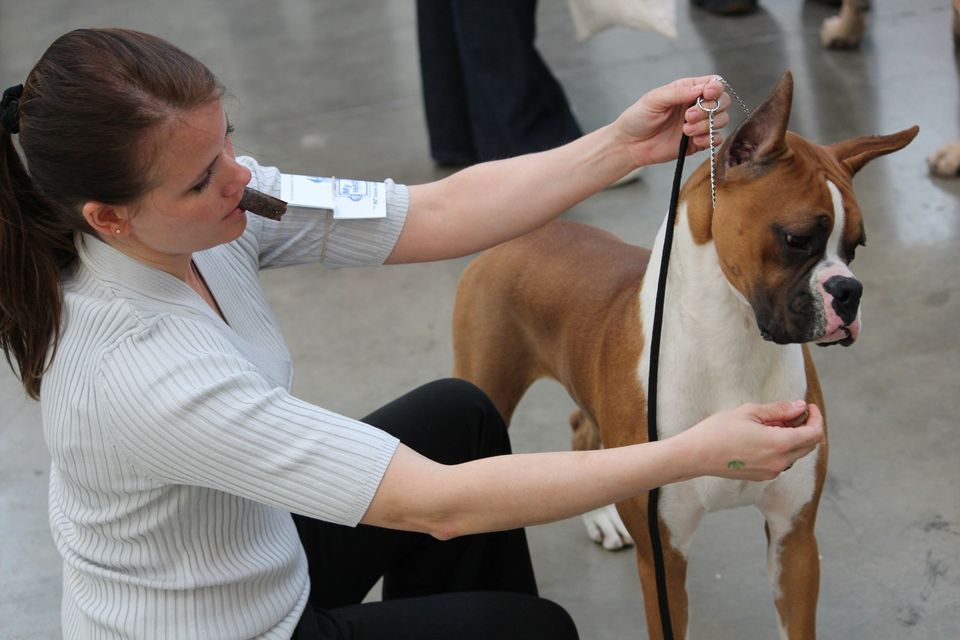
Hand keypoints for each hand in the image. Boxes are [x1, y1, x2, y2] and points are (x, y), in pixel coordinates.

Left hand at [614, 75, 731, 166]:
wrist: (629, 144)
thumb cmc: (638, 118)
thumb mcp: (655, 99)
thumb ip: (678, 92)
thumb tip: (702, 88)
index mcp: (688, 90)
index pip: (714, 84)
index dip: (716, 88)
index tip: (707, 94)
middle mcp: (697, 106)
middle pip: (723, 102)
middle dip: (710, 108)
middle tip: (688, 116)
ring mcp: (699, 125)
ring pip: (722, 121)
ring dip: (707, 125)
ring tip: (685, 130)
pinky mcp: (697, 143)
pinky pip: (715, 140)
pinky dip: (709, 140)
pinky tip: (693, 140)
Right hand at [672, 400, 824, 480]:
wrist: (696, 455)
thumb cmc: (719, 430)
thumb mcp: (749, 412)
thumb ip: (779, 410)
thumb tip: (799, 407)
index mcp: (780, 443)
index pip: (814, 434)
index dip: (816, 418)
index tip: (808, 407)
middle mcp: (780, 462)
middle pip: (809, 446)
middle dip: (807, 427)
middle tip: (792, 412)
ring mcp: (771, 472)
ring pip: (795, 454)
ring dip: (793, 438)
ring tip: (773, 423)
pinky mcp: (762, 476)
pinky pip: (781, 461)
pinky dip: (782, 448)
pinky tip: (764, 436)